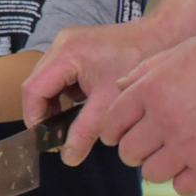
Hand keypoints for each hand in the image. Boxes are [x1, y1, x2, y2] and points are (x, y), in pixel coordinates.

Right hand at [21, 19, 168, 162]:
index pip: (32, 89)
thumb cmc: (137, 65)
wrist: (162, 36)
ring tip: (69, 126)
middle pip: (37, 84)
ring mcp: (67, 43)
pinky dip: (65, 94)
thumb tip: (67, 158)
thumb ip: (85, 132)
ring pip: (47, 80)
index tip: (44, 140)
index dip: (34, 118)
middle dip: (44, 113)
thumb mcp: (109, 104)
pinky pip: (60, 74)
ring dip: (54, 104)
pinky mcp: (77, 47)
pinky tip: (80, 108)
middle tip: (57, 137)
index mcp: (65, 54)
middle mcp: (60, 44)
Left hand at [101, 32, 195, 195]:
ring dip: (158, 166)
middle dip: (135, 149)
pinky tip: (195, 164)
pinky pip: (181, 187)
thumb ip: (147, 70)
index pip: (111, 122)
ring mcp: (188, 146)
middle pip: (127, 152)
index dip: (114, 130)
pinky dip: (185, 179)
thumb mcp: (185, 50)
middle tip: (150, 144)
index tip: (121, 133)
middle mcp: (163, 119)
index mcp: (151, 88)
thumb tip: (119, 88)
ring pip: (151, 173)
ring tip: (174, 154)